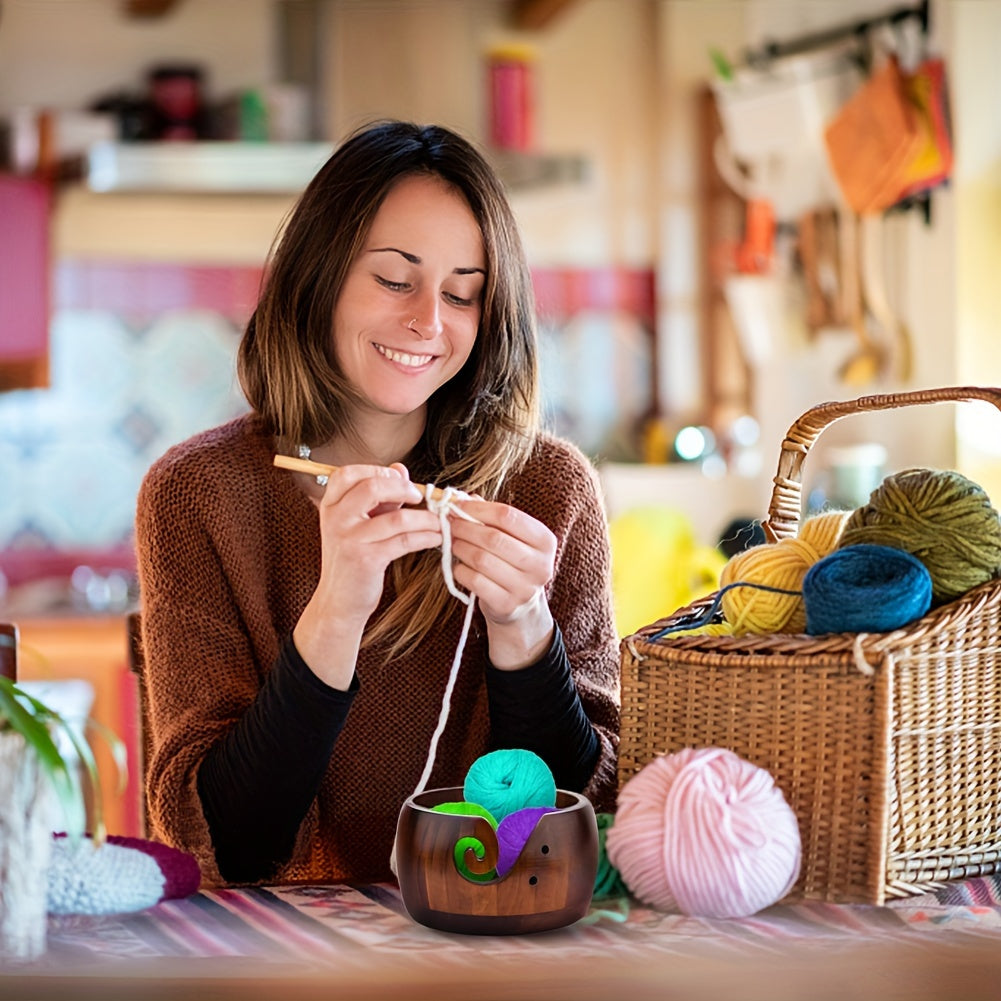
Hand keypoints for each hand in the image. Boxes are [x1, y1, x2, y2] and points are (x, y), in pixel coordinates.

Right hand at [294, 463, 442, 687]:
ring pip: (396, 518)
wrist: (339, 602)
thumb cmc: (353, 558)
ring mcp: (349, 539)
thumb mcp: (360, 523)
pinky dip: (426, 537)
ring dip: (425, 518)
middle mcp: (336, 518)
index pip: (348, 473)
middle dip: (403, 489)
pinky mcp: (367, 559)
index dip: (377, 472)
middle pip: (371, 487)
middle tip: (421, 497)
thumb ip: (379, 496)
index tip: (398, 480)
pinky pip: (404, 541)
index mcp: (331, 505)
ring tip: (440, 521)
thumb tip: (399, 468)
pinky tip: (436, 538)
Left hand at [447, 500, 556, 669]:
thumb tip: (463, 499)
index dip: (478, 509)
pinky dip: (461, 570)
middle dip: (465, 528)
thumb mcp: (510, 537)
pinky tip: (459, 565)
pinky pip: (475, 581)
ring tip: (453, 542)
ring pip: (481, 559)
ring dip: (460, 547)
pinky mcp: (507, 604)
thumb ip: (490, 516)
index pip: (508, 515)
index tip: (457, 506)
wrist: (520, 605)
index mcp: (545, 540)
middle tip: (449, 523)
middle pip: (493, 538)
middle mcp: (540, 564)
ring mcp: (525, 587)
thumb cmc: (512, 562)